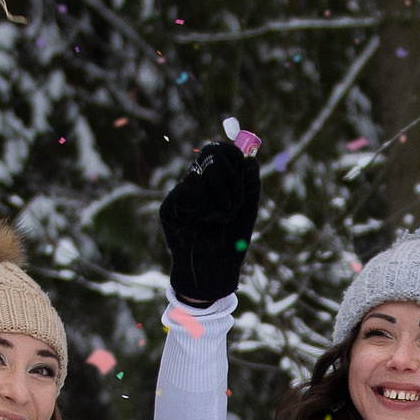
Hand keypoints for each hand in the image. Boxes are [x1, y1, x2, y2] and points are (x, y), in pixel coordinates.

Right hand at [159, 140, 261, 306]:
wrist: (215, 269)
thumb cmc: (232, 241)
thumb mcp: (248, 208)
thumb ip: (250, 182)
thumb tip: (249, 158)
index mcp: (216, 180)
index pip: (222, 150)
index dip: (235, 156)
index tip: (245, 171)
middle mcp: (197, 182)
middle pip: (212, 153)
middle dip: (231, 177)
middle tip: (235, 204)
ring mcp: (182, 192)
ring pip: (204, 170)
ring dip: (222, 195)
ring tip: (222, 218)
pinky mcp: (170, 206)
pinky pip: (190, 190)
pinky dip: (206, 207)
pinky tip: (204, 223)